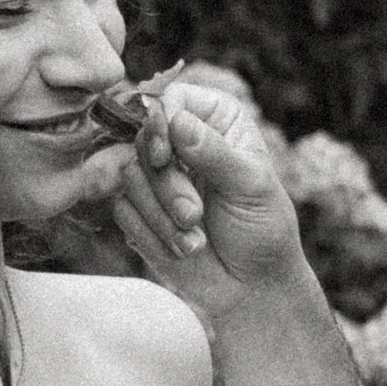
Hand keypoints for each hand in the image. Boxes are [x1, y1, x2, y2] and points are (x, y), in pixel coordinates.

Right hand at [109, 75, 305, 326]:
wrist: (251, 287)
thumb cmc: (263, 231)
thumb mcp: (251, 187)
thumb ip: (215, 154)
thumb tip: (177, 122)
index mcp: (214, 119)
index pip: (170, 99)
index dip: (158, 124)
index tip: (163, 155)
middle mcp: (180, 140)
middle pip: (142, 138)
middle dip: (165, 183)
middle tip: (193, 215)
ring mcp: (156, 175)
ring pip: (127, 175)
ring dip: (160, 214)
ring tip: (195, 238)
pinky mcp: (139, 209)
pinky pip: (123, 210)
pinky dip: (151, 233)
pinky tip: (182, 248)